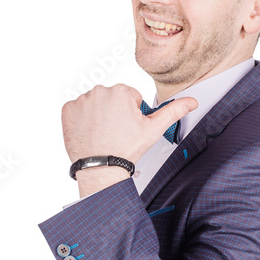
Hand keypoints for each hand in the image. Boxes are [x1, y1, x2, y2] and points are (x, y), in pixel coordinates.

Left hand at [61, 83, 197, 165]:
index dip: (131, 114)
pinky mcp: (68, 110)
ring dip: (98, 115)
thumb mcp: (153, 130)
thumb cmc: (125, 149)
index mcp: (121, 92)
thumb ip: (173, 111)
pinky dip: (82, 120)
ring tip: (104, 133)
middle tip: (117, 132)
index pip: (129, 98)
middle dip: (115, 113)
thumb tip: (191, 101)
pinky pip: (77, 110)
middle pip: (111, 99)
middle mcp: (100, 92)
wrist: (101, 167)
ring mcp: (82, 100)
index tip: (128, 127)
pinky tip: (90, 133)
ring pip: (95, 104)